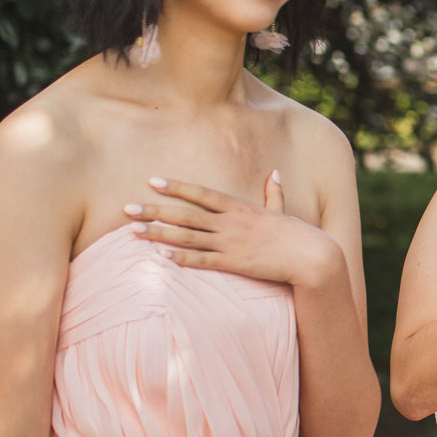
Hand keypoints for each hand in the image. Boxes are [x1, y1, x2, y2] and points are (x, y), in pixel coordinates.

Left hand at [128, 172, 338, 286]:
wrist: (310, 256)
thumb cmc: (296, 235)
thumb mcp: (282, 210)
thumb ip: (274, 193)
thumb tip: (275, 173)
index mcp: (239, 208)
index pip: (201, 194)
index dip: (176, 187)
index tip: (152, 182)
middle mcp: (230, 223)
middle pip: (185, 214)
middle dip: (154, 210)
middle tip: (126, 209)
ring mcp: (230, 243)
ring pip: (187, 237)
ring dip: (158, 233)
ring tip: (133, 232)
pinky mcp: (234, 263)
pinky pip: (202, 260)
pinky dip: (180, 257)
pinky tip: (160, 255)